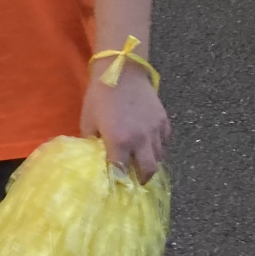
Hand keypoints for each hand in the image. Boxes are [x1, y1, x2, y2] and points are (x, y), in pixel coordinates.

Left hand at [81, 66, 170, 180]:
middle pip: (148, 170)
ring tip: (142, 162)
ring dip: (150, 162)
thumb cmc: (99, 97)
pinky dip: (159, 147)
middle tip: (136, 180)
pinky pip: (166, 142)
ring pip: (159, 157)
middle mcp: (141, 139)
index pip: (121, 170)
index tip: (115, 183)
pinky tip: (150, 146)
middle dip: (142, 178)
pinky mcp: (164, 120)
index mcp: (119, 141)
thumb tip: (96, 156)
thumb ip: (93, 142)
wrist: (122, 72)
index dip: (118, 179)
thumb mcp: (88, 122)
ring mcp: (155, 130)